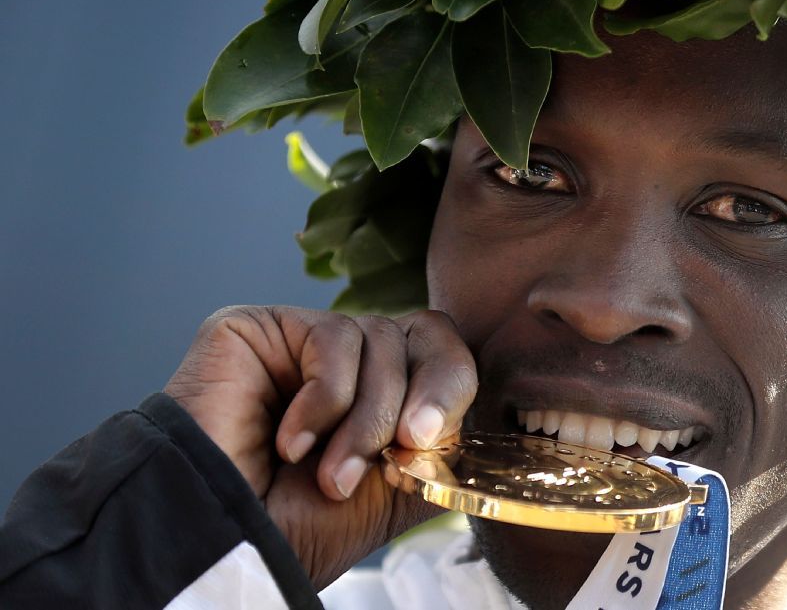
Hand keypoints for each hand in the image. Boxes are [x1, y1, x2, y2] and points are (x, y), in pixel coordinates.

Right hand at [164, 306, 476, 587]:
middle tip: (402, 447)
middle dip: (422, 397)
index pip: (445, 350)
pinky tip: (290, 442)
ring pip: (381, 338)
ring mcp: (305, 341)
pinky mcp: (260, 328)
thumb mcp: (401, 486)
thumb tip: (473, 405)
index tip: (427, 440)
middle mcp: (350, 360)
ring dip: (364, 419)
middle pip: (427, 331)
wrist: (230, 540)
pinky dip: (325, 400)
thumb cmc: (303, 524)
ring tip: (328, 474)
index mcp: (387, 390)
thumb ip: (442, 437)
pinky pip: (333, 337)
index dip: (451, 385)